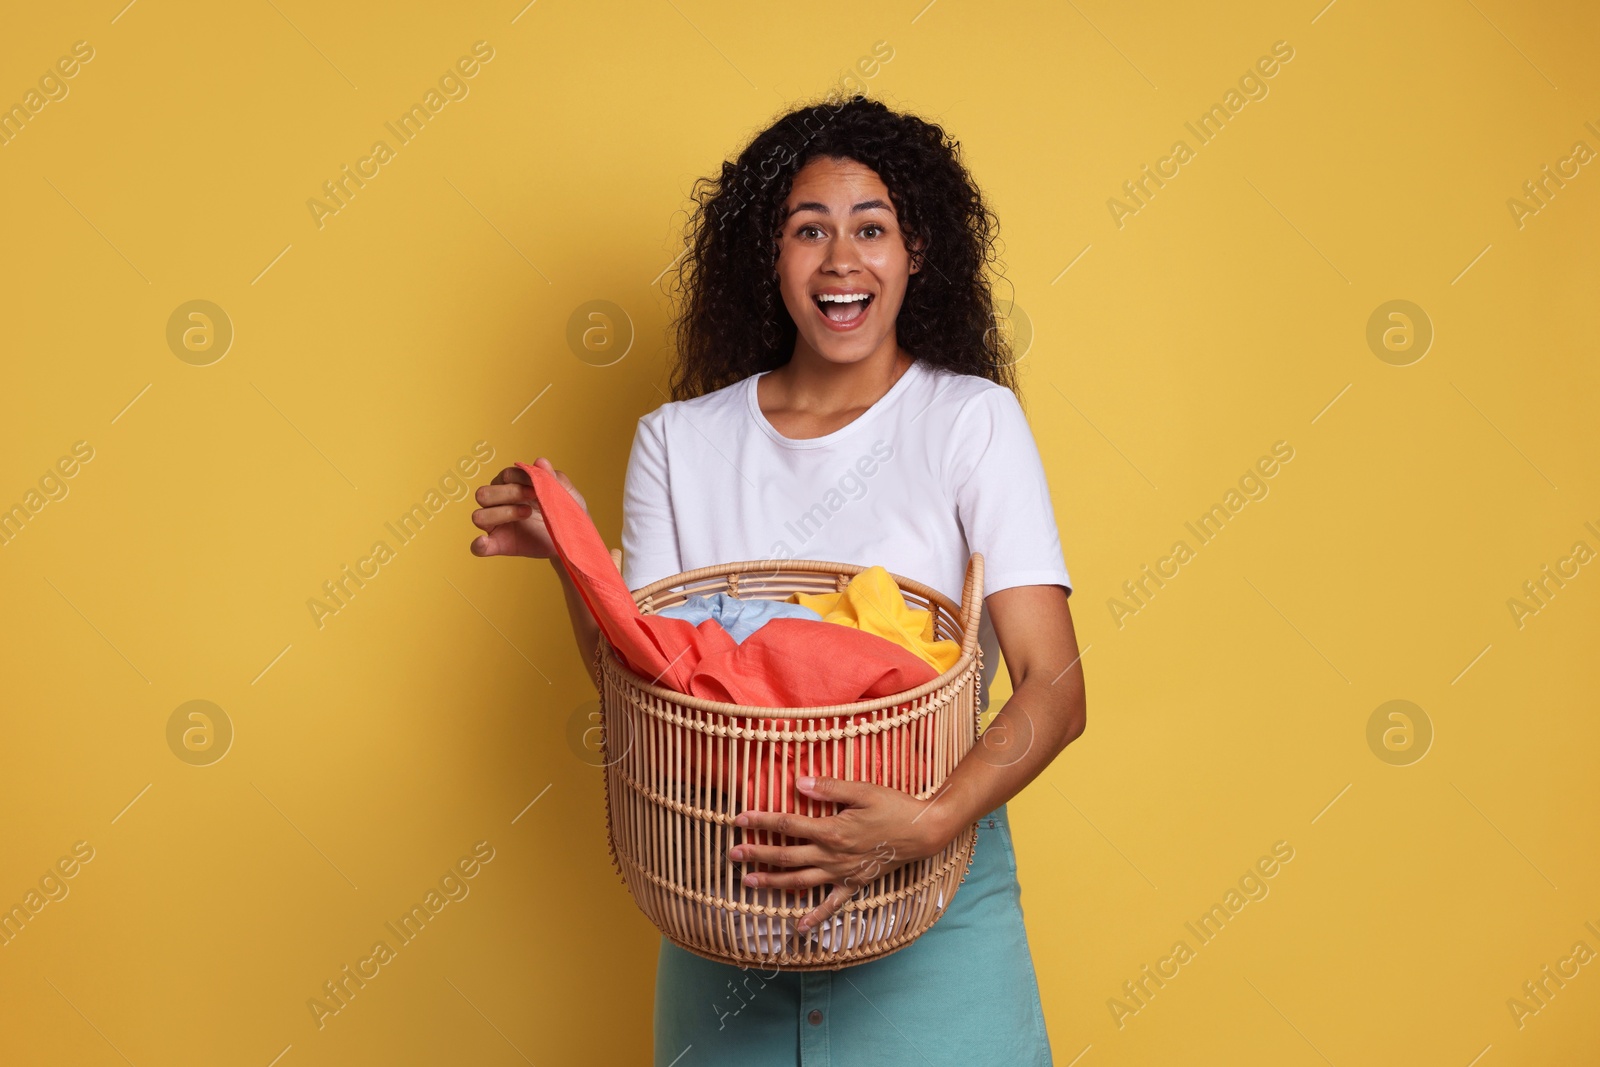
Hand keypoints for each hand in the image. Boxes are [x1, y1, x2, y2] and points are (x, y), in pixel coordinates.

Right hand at [469, 457, 586, 558]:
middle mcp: (499, 503)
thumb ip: (552, 477)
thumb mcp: (565, 493)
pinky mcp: (499, 545)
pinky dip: (479, 544)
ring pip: (479, 516)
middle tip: (532, 497)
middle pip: (484, 493)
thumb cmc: (566, 511)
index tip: (538, 485)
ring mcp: (497, 525)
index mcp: (512, 486)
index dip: (520, 477)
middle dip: (508, 493)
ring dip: (502, 513)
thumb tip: (540, 461)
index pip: (505, 475)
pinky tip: (485, 542)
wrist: (573, 538)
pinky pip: (478, 547)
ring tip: (527, 513)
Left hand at [727, 775, 953, 934]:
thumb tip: (799, 783)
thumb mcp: (863, 789)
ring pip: (800, 881)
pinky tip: (798, 927)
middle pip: (786, 856)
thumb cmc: (893, 806)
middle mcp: (832, 855)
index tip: (738, 820)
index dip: (761, 822)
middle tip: (733, 855)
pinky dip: (814, 917)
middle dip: (757, 855)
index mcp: (831, 830)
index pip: (788, 825)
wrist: (922, 832)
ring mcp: (841, 873)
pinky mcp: (854, 884)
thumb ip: (829, 788)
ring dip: (773, 883)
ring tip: (748, 884)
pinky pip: (831, 905)